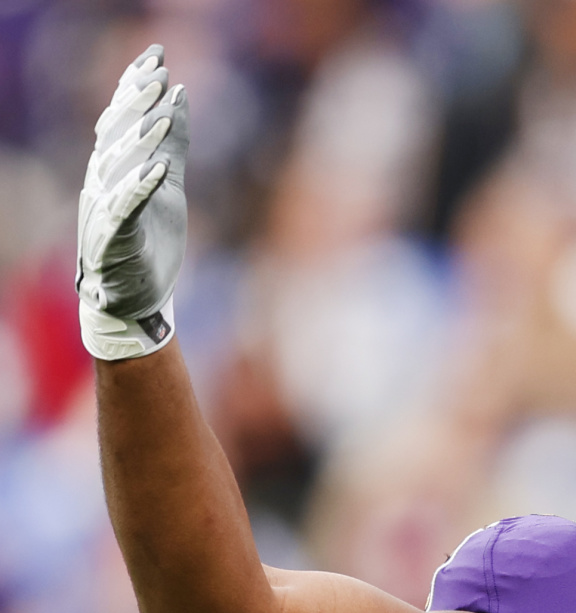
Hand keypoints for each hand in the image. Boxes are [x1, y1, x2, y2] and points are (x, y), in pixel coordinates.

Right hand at [77, 44, 188, 361]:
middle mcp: (103, 183)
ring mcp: (105, 209)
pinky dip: (140, 189)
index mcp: (115, 169)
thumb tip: (181, 98)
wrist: (134, 299)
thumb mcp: (169, 187)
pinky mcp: (114, 238)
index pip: (121, 118)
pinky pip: (125, 209)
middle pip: (117, 135)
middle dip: (138, 103)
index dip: (134, 88)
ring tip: (164, 114)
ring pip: (118, 167)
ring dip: (142, 140)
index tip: (156, 59)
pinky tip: (157, 170)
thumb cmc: (150, 242)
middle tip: (158, 74)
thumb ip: (172, 146)